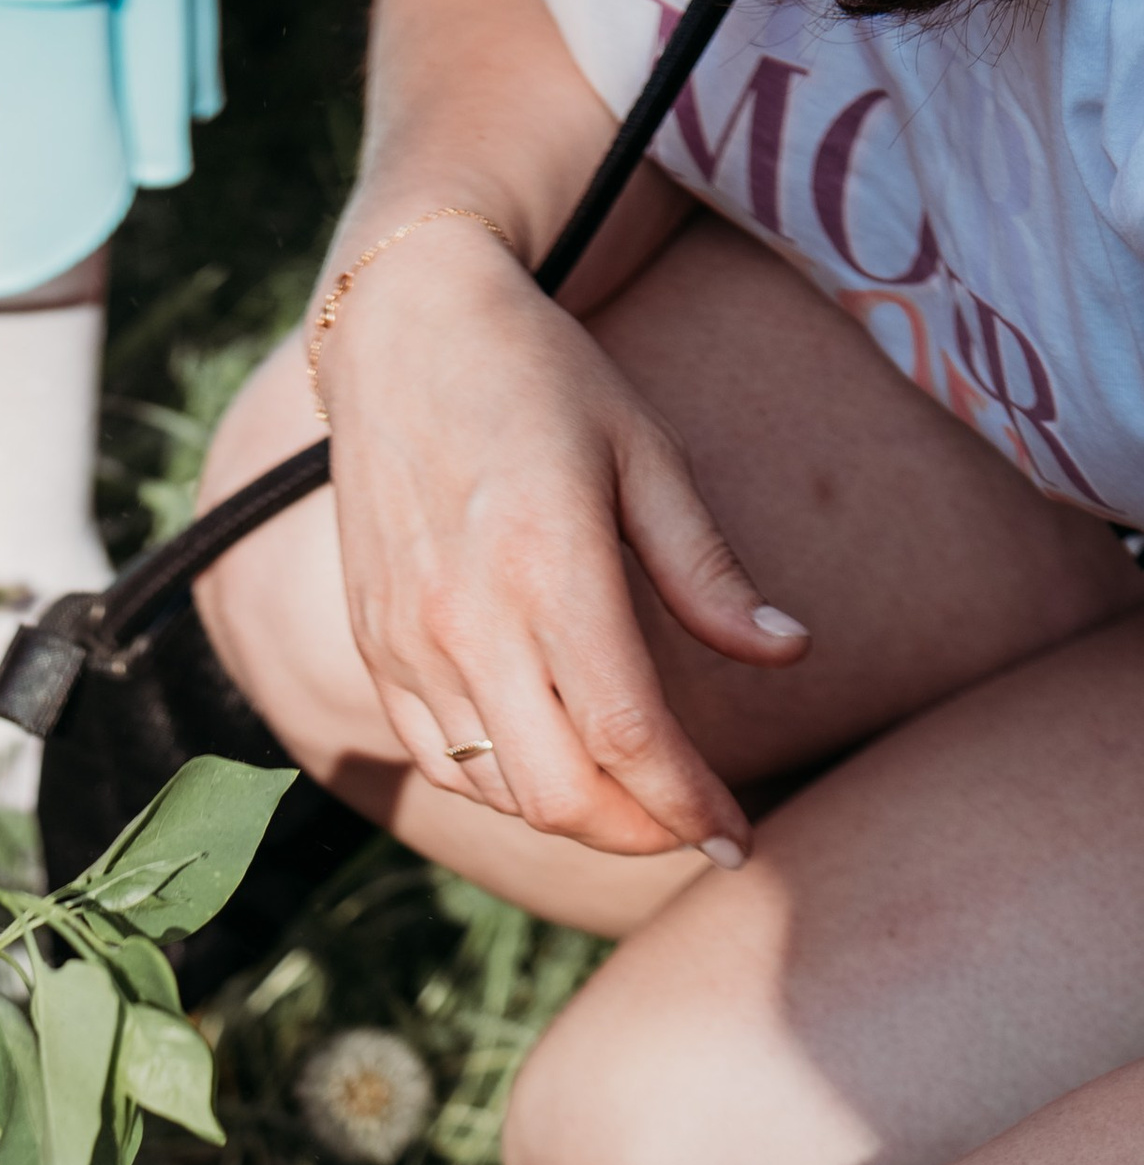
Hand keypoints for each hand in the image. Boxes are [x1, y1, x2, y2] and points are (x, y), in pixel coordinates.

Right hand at [219, 218, 807, 861]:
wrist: (400, 329)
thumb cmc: (539, 378)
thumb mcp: (645, 449)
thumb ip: (708, 568)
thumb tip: (789, 652)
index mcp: (549, 565)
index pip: (628, 732)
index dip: (689, 802)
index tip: (737, 835)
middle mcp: (468, 620)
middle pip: (560, 793)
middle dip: (639, 833)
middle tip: (693, 827)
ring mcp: (409, 644)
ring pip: (501, 791)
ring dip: (578, 817)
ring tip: (635, 800)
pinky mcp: (375, 651)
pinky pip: (442, 764)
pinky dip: (506, 789)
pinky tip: (555, 769)